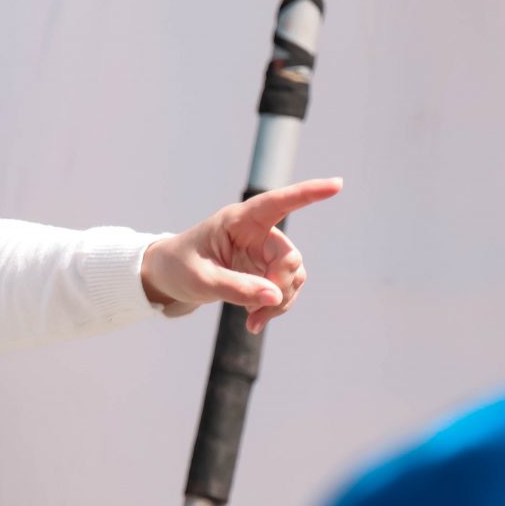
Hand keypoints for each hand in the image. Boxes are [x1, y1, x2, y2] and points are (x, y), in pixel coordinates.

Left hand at [140, 178, 339, 334]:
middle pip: (289, 258)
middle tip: (258, 311)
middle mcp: (258, 232)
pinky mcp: (265, 270)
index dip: (308, 193)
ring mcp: (264, 252)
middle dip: (280, 287)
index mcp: (239, 220)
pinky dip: (274, 307)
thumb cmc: (178, 267)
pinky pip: (284, 290)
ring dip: (279, 302)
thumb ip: (235, 287)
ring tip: (253, 320)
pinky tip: (253, 320)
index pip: (277, 202)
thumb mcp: (200, 279)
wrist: (167, 276)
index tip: (337, 185)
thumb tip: (275, 296)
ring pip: (292, 276)